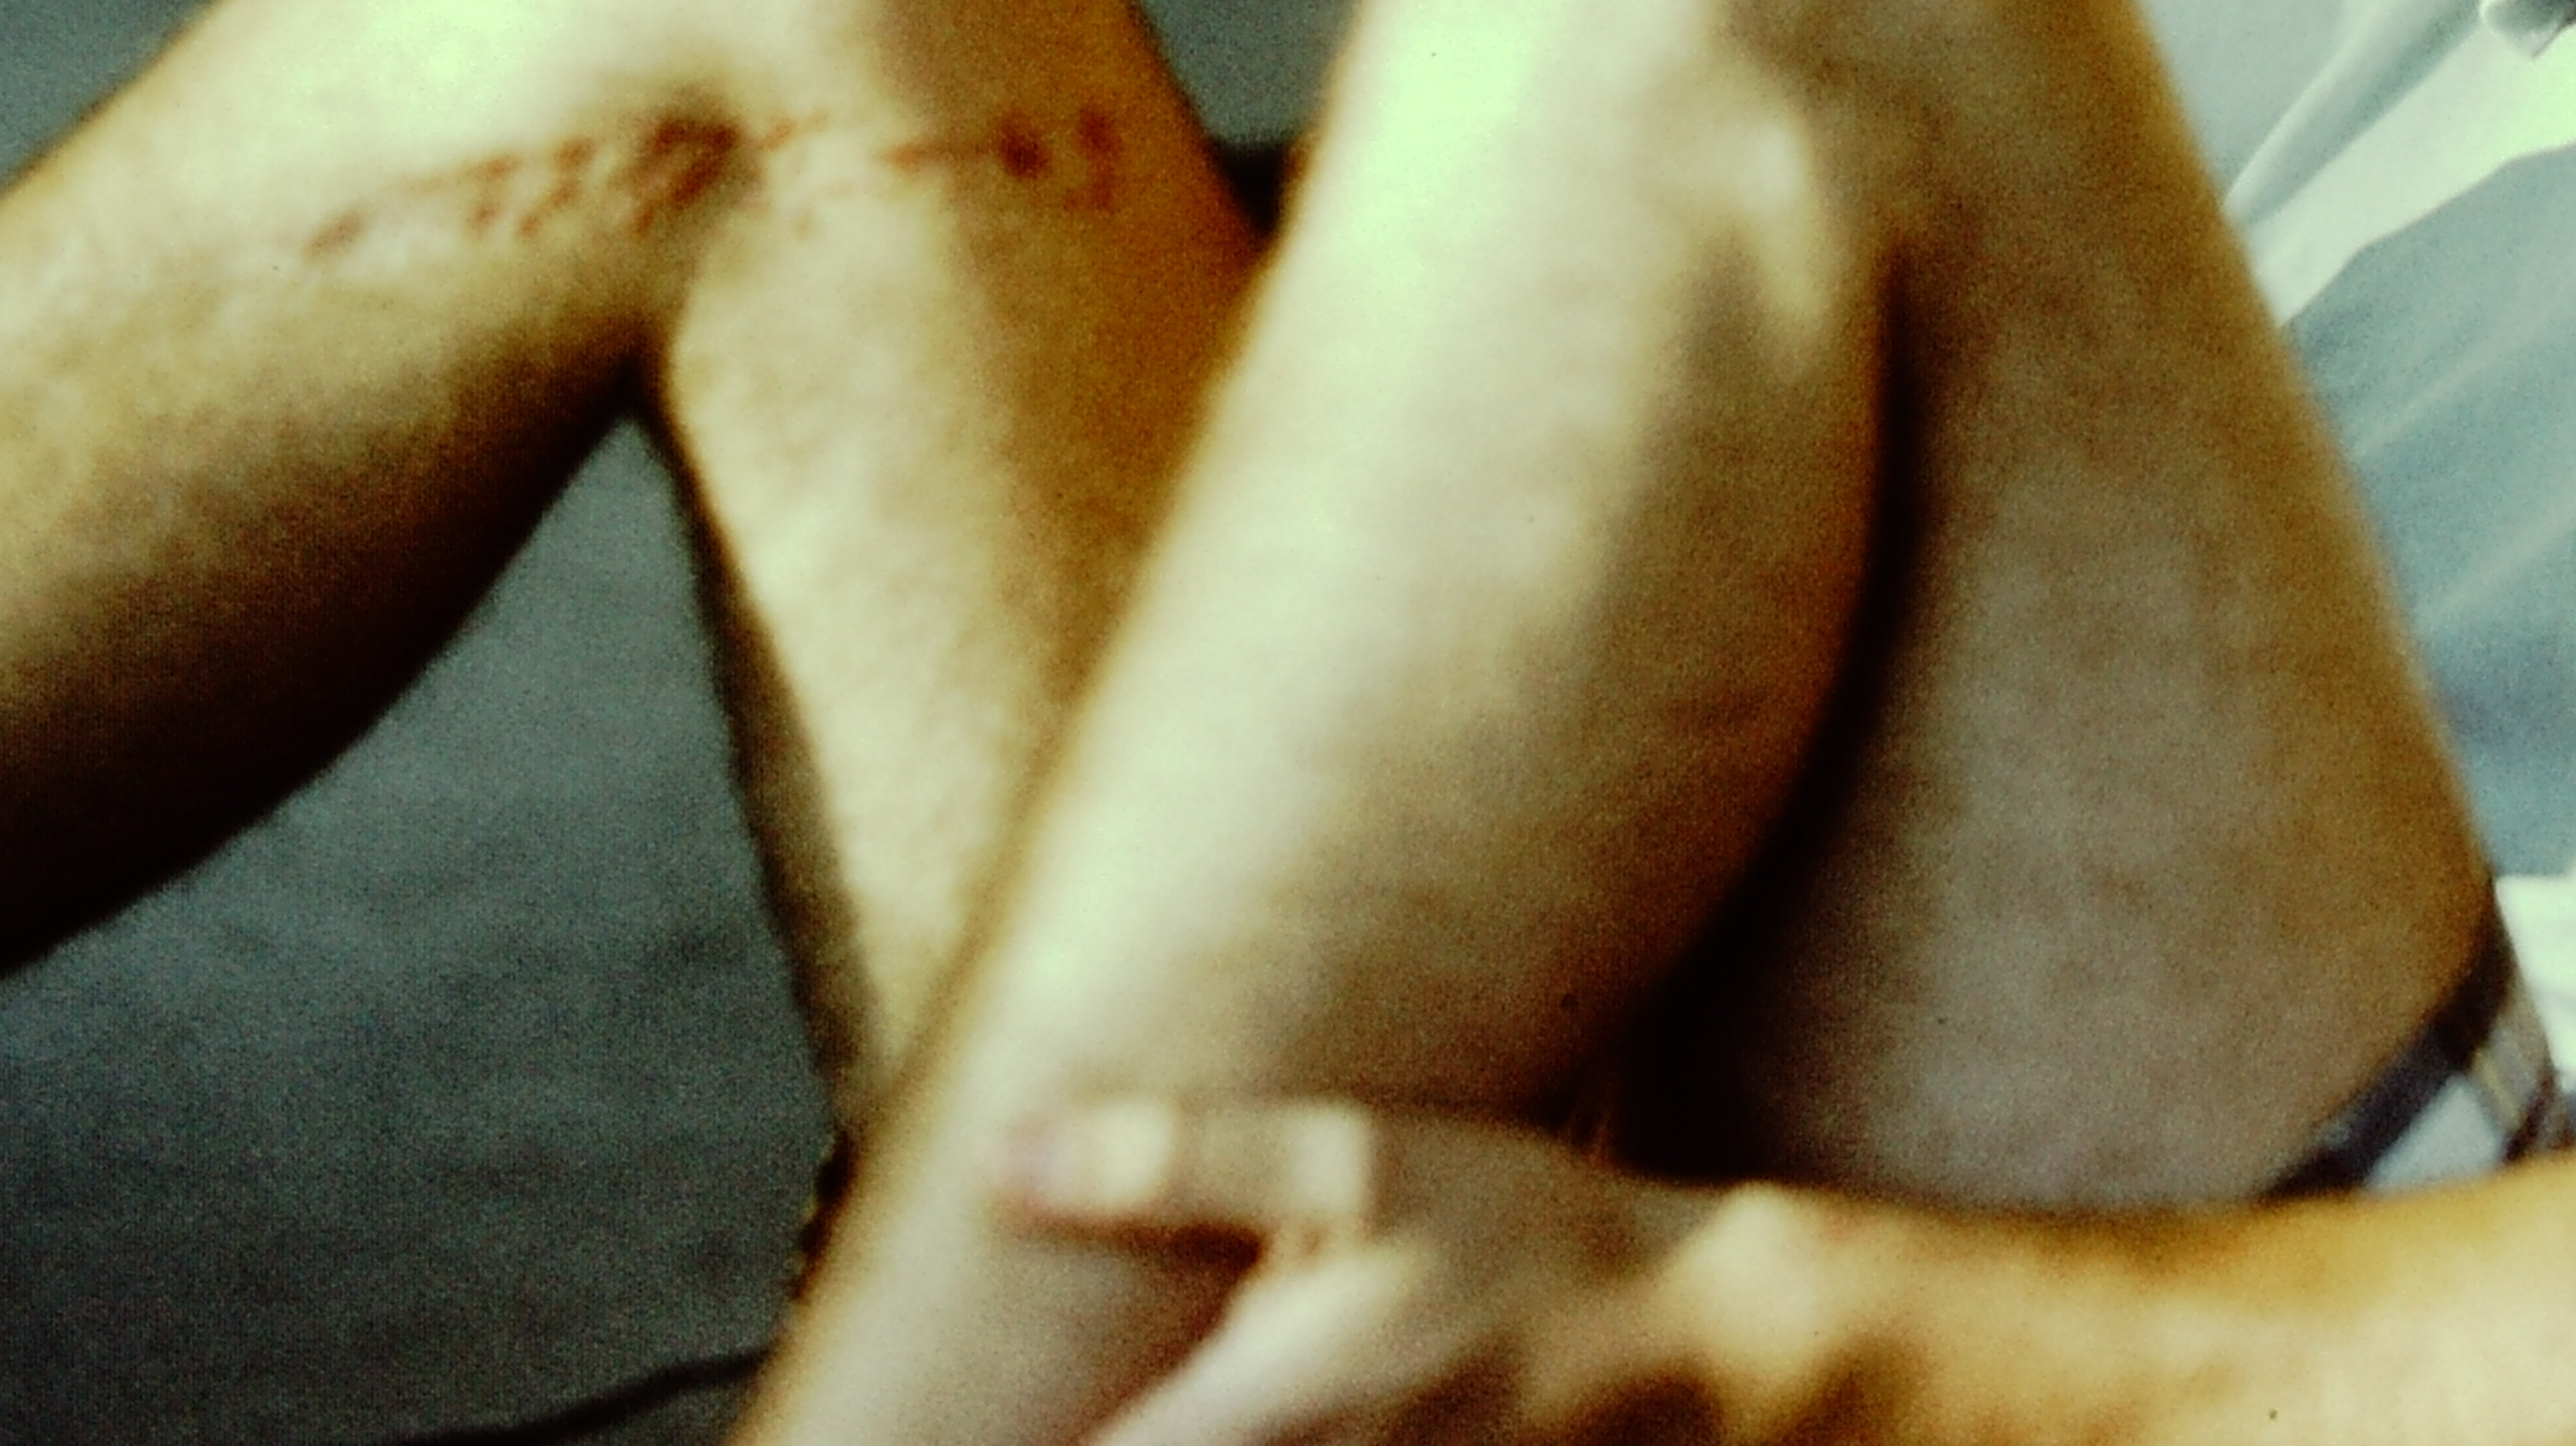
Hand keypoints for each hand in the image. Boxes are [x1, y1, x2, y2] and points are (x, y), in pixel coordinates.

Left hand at [1002, 1096, 1721, 1445]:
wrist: (1697, 1339)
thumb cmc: (1526, 1232)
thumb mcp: (1361, 1160)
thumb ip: (1175, 1163)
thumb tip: (1007, 1157)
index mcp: (1243, 1428)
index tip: (879, 1429)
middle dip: (1058, 1438)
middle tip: (938, 1425)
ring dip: (1142, 1442)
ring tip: (1130, 1400)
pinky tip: (1247, 1419)